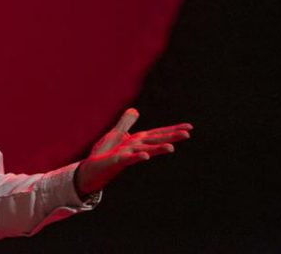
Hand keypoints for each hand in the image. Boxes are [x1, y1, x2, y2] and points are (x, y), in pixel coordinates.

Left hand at [74, 108, 192, 195]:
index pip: (158, 133)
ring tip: (172, 148)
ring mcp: (127, 154)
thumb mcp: (115, 134)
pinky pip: (128, 158)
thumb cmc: (104, 154)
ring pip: (145, 149)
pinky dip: (137, 156)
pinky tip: (145, 156)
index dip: (173, 130)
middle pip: (155, 140)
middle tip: (188, 134)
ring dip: (157, 149)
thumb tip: (135, 109)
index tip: (189, 127)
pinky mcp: (117, 161)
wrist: (91, 170)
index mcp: (137, 140)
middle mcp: (135, 146)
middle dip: (171, 137)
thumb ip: (125, 122)